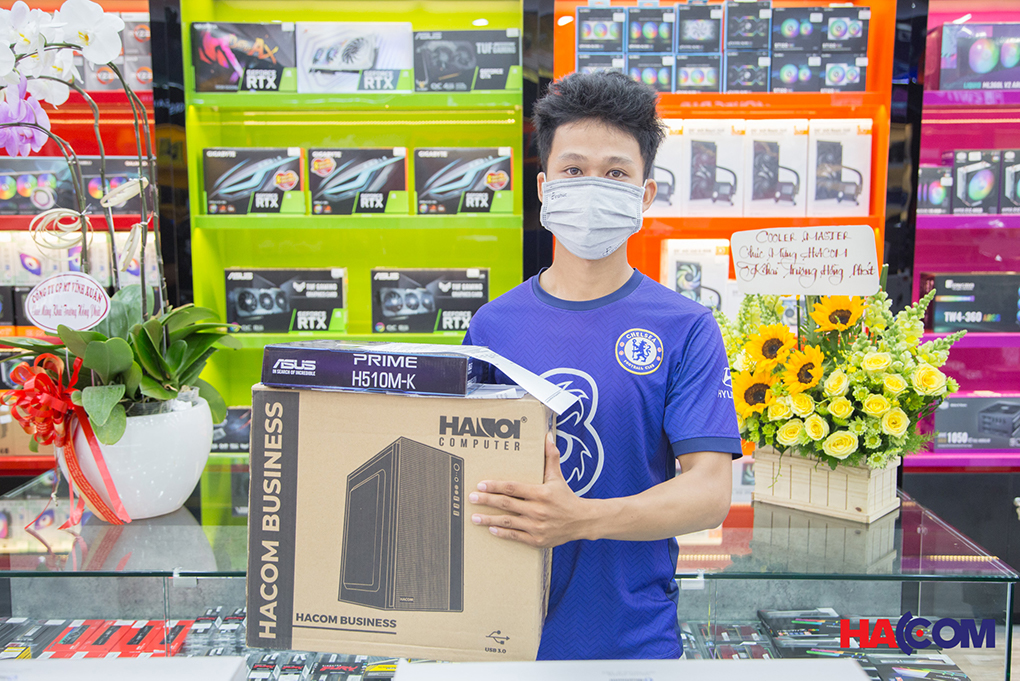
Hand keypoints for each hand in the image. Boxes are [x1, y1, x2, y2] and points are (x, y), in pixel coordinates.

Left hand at [468, 431, 595, 547]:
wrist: (581, 521)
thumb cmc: (566, 497)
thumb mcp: (557, 477)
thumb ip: (551, 456)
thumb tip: (547, 436)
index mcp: (541, 493)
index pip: (513, 488)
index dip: (495, 486)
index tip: (480, 485)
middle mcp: (538, 510)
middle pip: (506, 504)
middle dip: (486, 501)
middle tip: (471, 498)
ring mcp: (537, 526)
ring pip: (508, 522)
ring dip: (489, 520)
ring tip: (474, 517)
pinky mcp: (537, 540)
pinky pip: (516, 536)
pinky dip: (502, 532)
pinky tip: (491, 529)